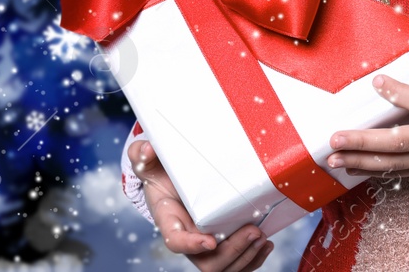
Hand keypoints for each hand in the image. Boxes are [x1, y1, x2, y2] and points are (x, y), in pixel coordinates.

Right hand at [129, 140, 274, 270]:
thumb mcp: (149, 162)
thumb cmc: (163, 173)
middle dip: (232, 251)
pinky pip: (236, 264)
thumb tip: (149, 149)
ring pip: (223, 267)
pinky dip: (252, 259)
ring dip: (246, 257)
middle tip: (254, 231)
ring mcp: (205, 244)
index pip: (175, 241)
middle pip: (206, 263)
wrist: (174, 181)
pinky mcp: (221, 244)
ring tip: (262, 236)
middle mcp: (188, 237)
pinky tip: (265, 244)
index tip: (210, 241)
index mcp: (169, 220)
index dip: (191, 245)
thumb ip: (143, 154)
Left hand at [326, 50, 408, 209]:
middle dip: (365, 140)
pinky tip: (350, 167)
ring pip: (394, 163)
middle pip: (401, 141)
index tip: (376, 81)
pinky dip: (371, 171)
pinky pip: (397, 173)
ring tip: (332, 156)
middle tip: (336, 136)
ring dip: (360, 161)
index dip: (400, 92)